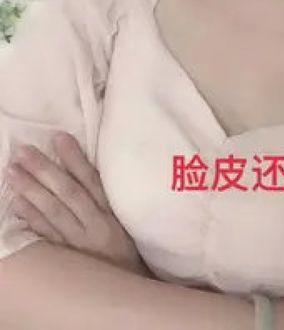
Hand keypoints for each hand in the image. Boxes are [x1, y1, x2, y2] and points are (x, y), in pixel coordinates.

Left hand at [5, 131, 149, 276]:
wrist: (129, 288)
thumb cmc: (125, 247)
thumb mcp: (122, 220)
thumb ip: (103, 197)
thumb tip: (79, 166)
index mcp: (112, 213)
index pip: (92, 181)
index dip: (75, 159)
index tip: (58, 137)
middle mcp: (95, 226)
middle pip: (68, 194)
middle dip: (45, 170)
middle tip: (23, 151)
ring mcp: (78, 244)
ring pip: (53, 213)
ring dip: (31, 190)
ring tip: (12, 172)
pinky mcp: (66, 259)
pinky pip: (45, 236)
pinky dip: (30, 219)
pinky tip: (15, 204)